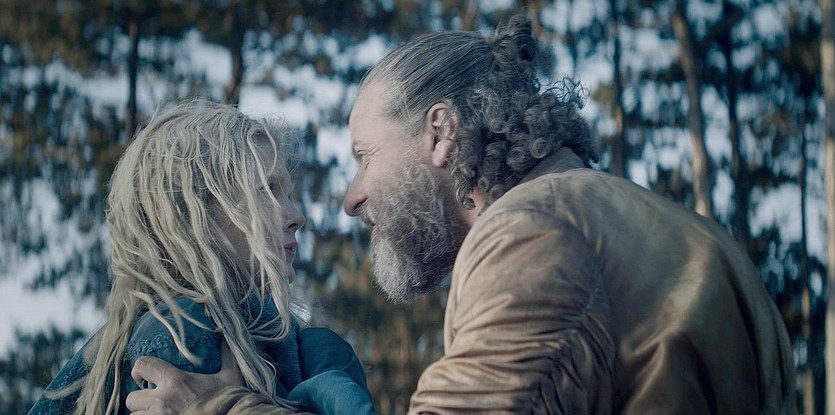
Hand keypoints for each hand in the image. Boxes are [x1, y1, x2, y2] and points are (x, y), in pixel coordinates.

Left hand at [126, 338, 243, 413]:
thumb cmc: (227, 402)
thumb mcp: (230, 377)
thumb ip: (226, 356)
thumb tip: (225, 334)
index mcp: (175, 381)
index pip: (143, 365)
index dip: (139, 369)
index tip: (144, 377)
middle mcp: (161, 400)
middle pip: (131, 398)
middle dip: (139, 400)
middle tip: (151, 402)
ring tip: (156, 413)